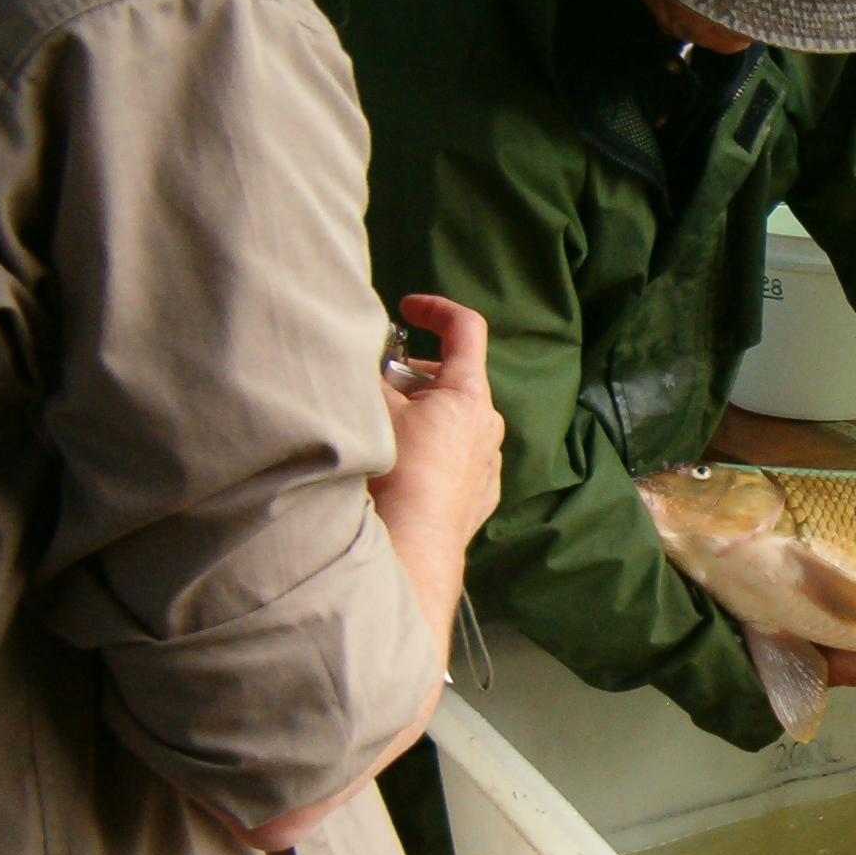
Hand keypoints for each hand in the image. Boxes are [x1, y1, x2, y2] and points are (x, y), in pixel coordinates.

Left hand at [259, 294, 502, 850]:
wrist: (392, 605)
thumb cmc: (374, 653)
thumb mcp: (348, 696)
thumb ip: (314, 753)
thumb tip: (265, 845)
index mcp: (448, 539)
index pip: (444, 496)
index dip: (405, 477)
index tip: (369, 457)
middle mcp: (472, 491)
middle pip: (453, 440)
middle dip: (404, 423)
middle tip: (355, 421)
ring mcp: (471, 451)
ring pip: (443, 398)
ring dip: (402, 389)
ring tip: (358, 381)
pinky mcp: (459, 411)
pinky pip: (465, 342)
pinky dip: (443, 319)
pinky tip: (410, 305)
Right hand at [368, 293, 504, 632]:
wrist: (414, 546)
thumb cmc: (396, 474)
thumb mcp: (375, 411)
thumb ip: (373, 377)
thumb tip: (366, 363)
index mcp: (468, 395)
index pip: (466, 328)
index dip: (436, 309)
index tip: (408, 308)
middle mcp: (488, 425)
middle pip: (453, 380)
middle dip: (414, 376)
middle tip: (377, 388)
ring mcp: (489, 462)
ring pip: (453, 422)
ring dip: (421, 417)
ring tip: (383, 433)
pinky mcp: (482, 495)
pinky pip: (457, 458)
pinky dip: (432, 451)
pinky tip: (402, 471)